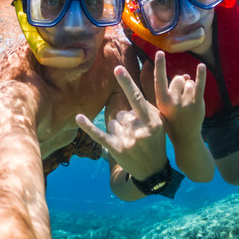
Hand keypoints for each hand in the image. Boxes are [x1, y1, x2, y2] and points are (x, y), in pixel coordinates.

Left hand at [75, 66, 166, 180]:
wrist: (152, 171)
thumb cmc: (156, 141)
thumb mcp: (159, 123)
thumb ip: (146, 107)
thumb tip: (130, 93)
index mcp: (151, 120)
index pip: (137, 97)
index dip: (126, 83)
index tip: (117, 68)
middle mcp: (139, 130)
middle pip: (121, 113)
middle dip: (126, 121)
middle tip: (137, 134)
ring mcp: (127, 140)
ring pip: (112, 122)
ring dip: (118, 129)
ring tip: (130, 141)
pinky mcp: (115, 149)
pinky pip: (99, 134)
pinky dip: (88, 127)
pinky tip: (79, 117)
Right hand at [153, 51, 205, 143]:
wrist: (185, 136)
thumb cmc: (172, 118)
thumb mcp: (165, 105)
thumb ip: (172, 89)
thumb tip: (185, 76)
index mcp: (161, 101)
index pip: (159, 79)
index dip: (159, 66)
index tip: (159, 52)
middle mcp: (173, 101)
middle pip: (178, 79)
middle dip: (180, 83)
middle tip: (180, 98)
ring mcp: (186, 102)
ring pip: (189, 82)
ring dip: (190, 88)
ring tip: (187, 102)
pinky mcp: (197, 103)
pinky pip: (199, 85)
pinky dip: (201, 75)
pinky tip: (201, 66)